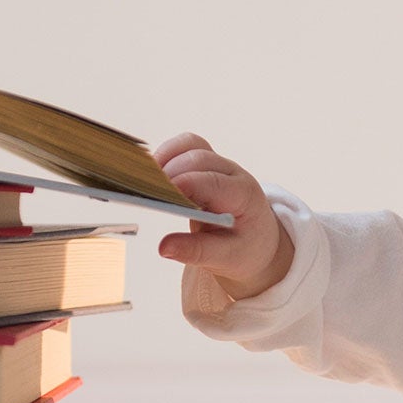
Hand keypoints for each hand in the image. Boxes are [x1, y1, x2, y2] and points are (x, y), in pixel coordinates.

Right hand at [153, 133, 294, 300]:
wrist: (257, 239)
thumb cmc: (244, 247)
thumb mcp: (227, 257)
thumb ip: (197, 251)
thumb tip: (164, 247)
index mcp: (243, 195)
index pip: (211, 182)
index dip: (182, 185)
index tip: (158, 196)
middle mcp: (233, 173)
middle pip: (197, 159)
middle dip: (170, 173)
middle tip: (145, 194)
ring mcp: (219, 164)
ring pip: (190, 145)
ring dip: (165, 158)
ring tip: (145, 182)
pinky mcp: (206, 163)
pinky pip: (185, 146)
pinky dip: (167, 154)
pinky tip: (152, 175)